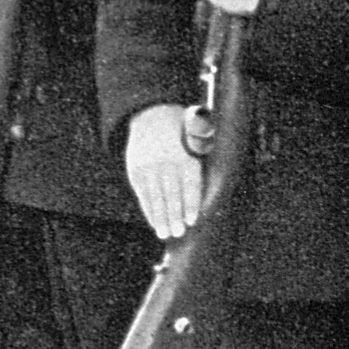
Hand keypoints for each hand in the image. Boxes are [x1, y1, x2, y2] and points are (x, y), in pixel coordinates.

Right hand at [124, 104, 202, 239]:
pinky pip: (142, 193)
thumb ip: (205, 142)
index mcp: (183, 154)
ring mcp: (146, 166)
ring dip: (159, 217)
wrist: (150, 115)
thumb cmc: (182, 129)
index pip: (188, 183)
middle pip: (170, 193)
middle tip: (178, 233)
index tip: (192, 220)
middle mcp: (163, 161)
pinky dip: (148, 209)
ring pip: (154, 196)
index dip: (190, 203)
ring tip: (164, 234)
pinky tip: (153, 221)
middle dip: (174, 215)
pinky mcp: (135, 170)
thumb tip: (214, 150)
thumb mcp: (198, 132)